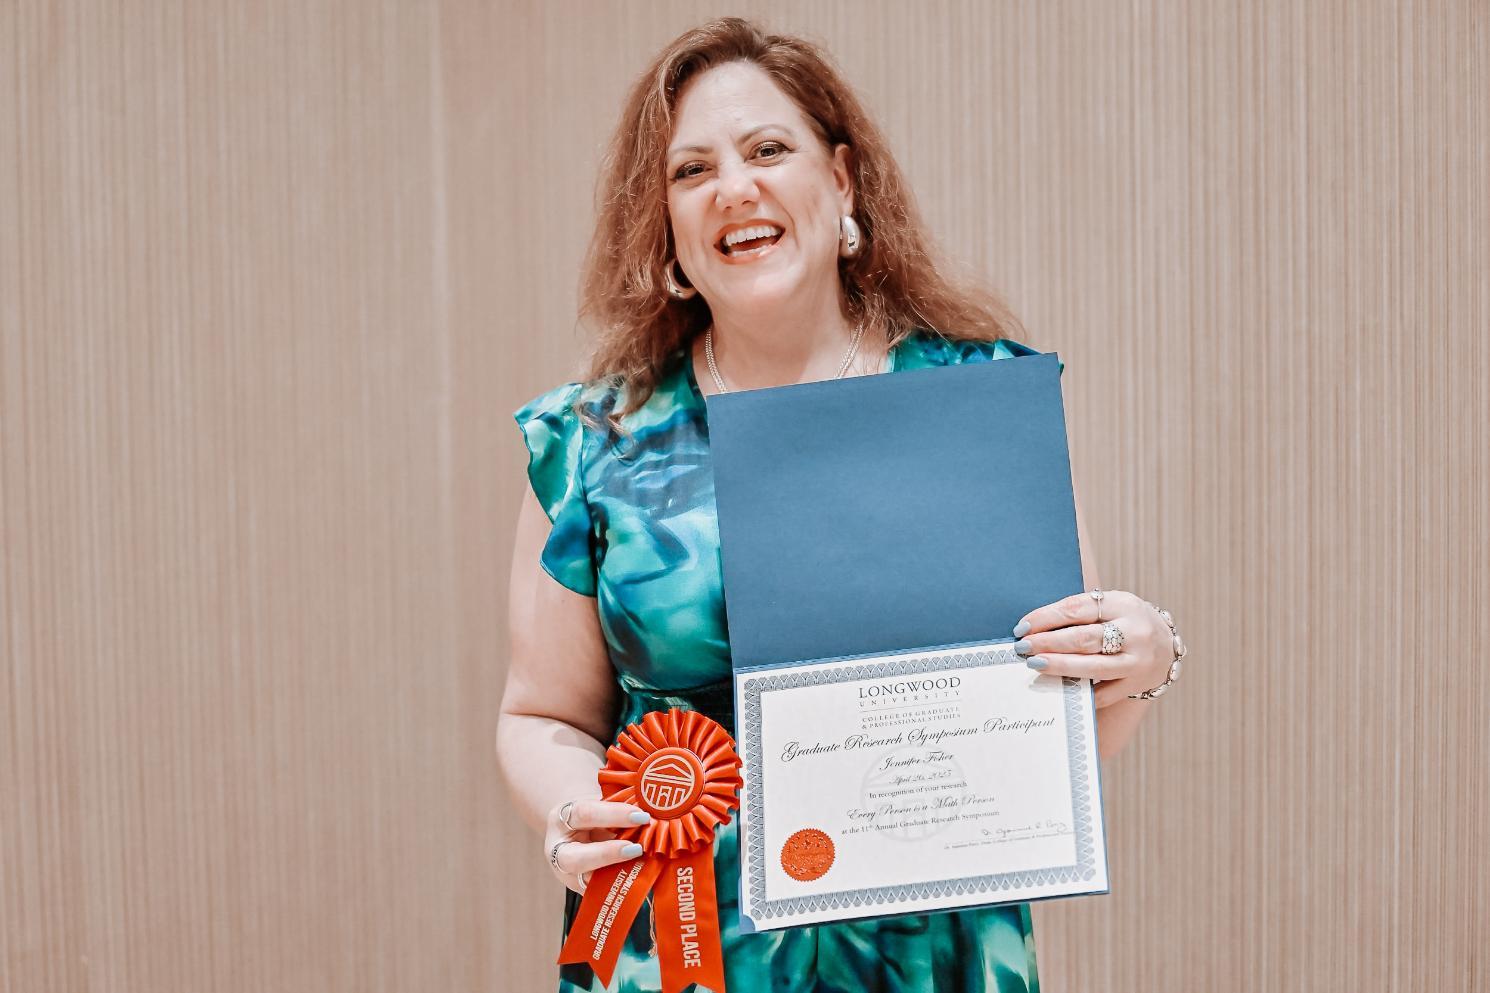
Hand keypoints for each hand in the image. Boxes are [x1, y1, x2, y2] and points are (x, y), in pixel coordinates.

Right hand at [544, 798, 652, 893]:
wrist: (577, 827)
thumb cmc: (592, 812)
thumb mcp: (599, 803)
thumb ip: (619, 809)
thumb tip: (649, 815)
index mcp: (560, 819)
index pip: (584, 814)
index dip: (614, 814)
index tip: (641, 816)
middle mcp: (558, 851)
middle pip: (575, 858)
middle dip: (607, 854)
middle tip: (637, 849)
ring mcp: (568, 875)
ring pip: (586, 881)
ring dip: (616, 875)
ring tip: (641, 864)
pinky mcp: (581, 889)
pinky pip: (600, 891)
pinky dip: (621, 885)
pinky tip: (640, 877)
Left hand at [1012, 590, 1176, 707]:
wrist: (1166, 647)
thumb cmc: (1126, 622)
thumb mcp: (1112, 605)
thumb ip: (1081, 612)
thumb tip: (1034, 626)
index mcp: (1123, 604)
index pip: (1077, 609)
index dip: (1046, 618)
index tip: (1022, 627)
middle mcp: (1135, 632)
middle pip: (1084, 638)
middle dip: (1048, 643)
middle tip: (1023, 647)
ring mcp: (1137, 661)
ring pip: (1093, 666)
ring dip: (1059, 666)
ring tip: (1035, 664)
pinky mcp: (1136, 685)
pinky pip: (1103, 693)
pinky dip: (1079, 691)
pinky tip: (1057, 688)